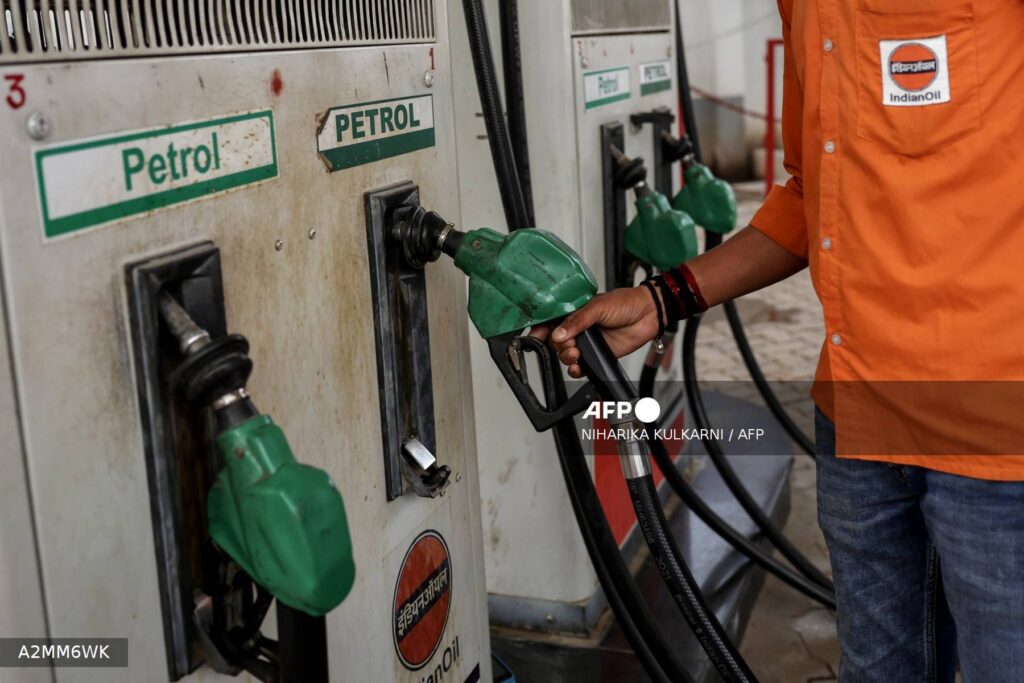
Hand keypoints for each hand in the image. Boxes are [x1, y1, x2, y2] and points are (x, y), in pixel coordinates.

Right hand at [531, 286, 658, 377]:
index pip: (552, 321)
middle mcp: (579, 328)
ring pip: (566, 355)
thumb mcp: (598, 306)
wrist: (648, 314)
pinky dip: (576, 369)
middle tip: (569, 344)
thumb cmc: (626, 303)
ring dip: (566, 357)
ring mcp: (588, 342)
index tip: (535, 336)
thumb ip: (577, 320)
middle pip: (556, 342)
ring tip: (575, 354)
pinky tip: (578, 367)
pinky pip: (581, 366)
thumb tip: (558, 333)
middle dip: (558, 346)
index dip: (541, 329)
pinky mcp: (597, 355)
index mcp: (575, 312)